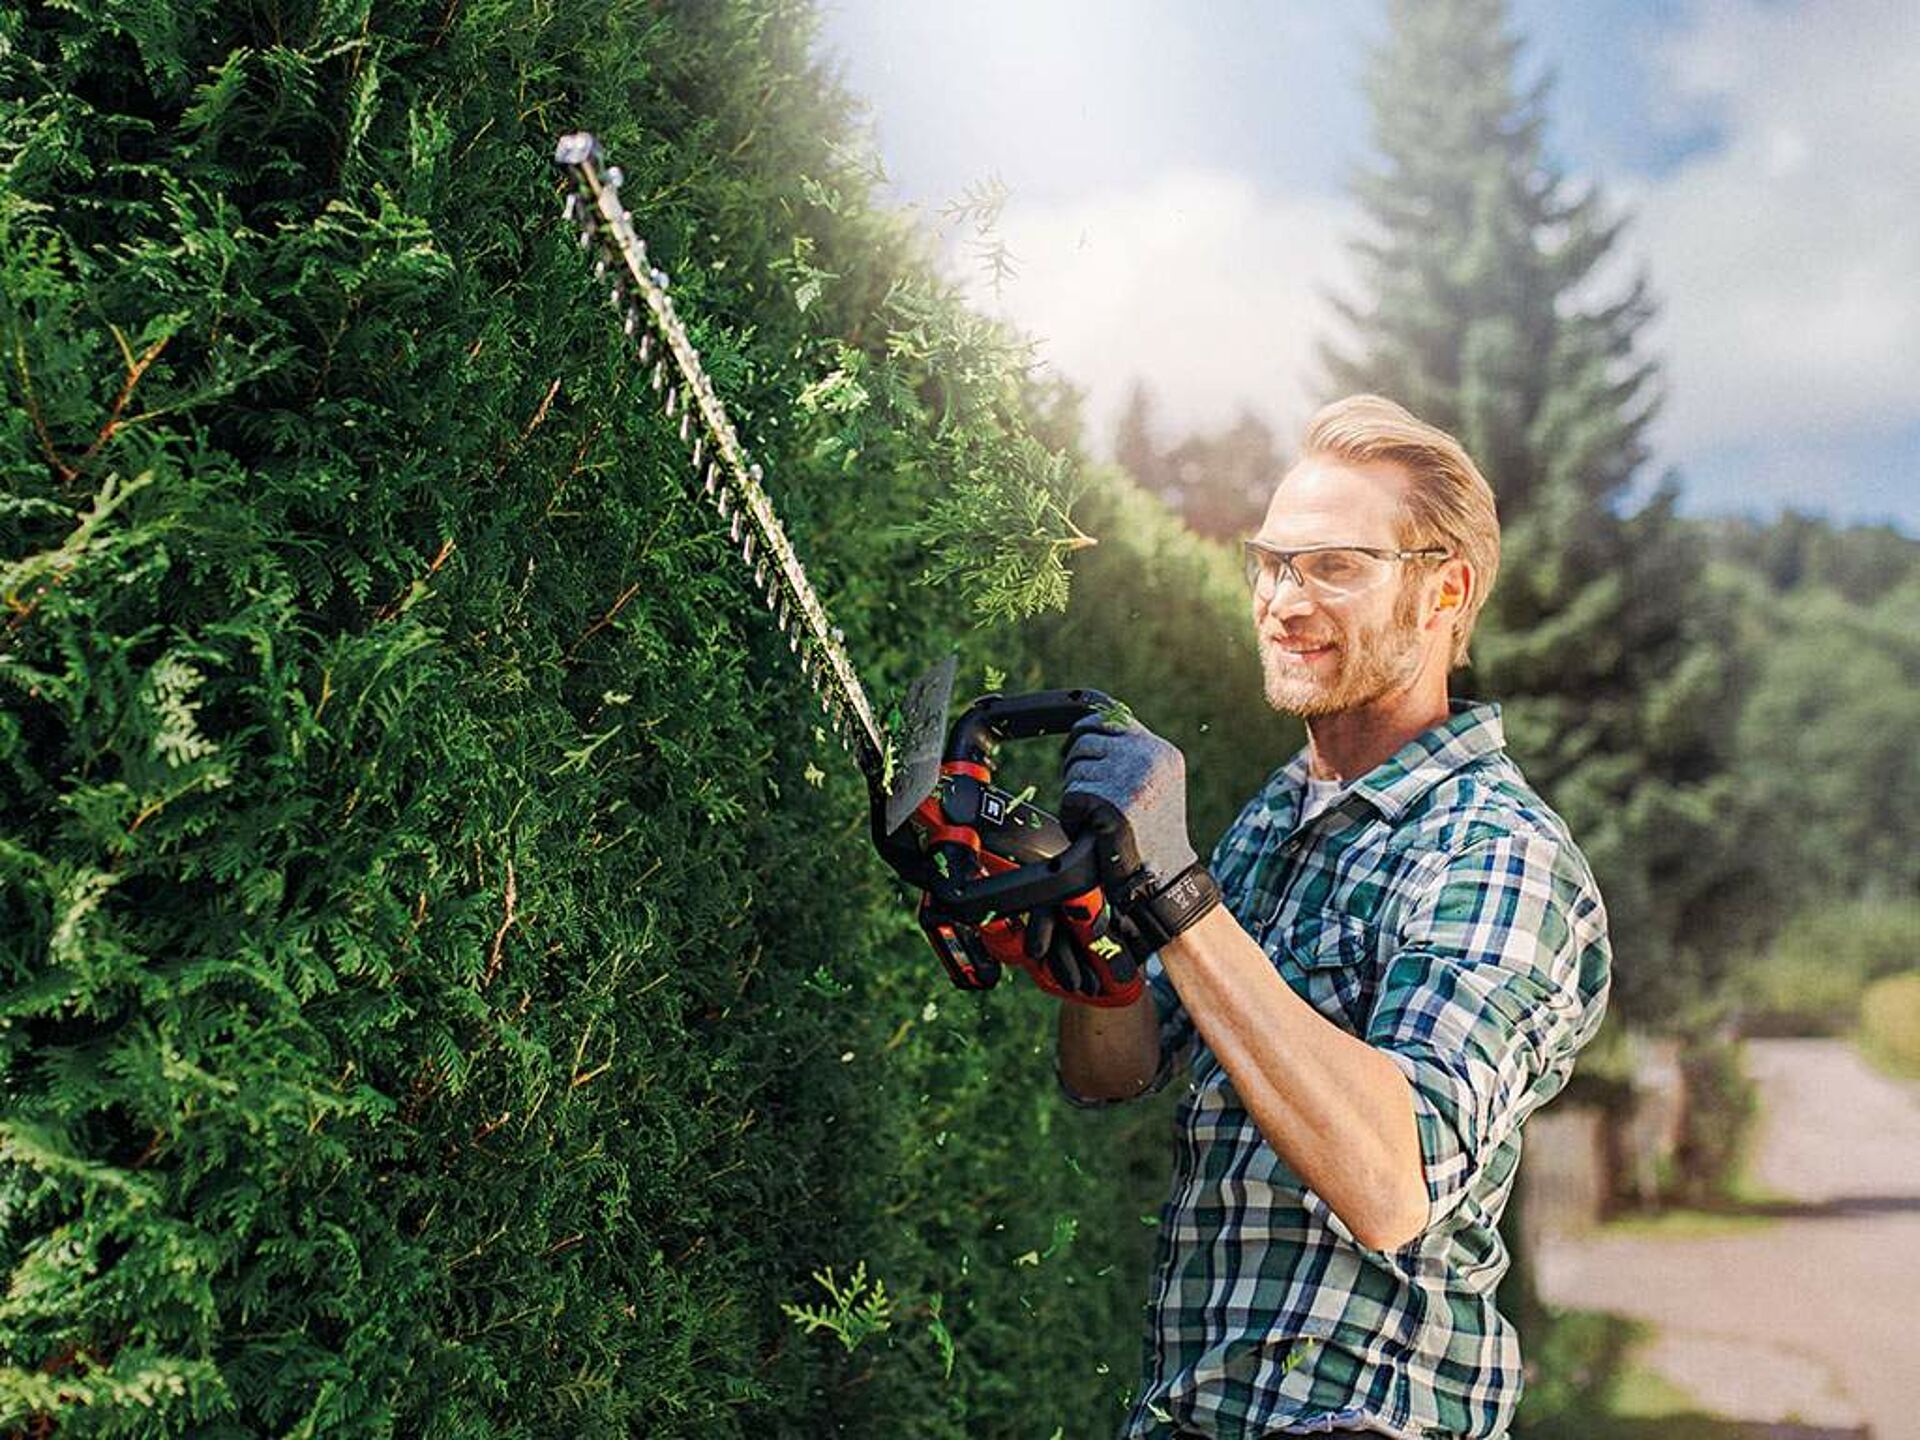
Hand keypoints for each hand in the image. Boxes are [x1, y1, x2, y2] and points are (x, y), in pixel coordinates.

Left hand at [1059, 710, 1197, 896]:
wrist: (1166, 878)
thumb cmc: (1154, 837)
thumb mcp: (1156, 786)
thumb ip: (1132, 756)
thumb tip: (1089, 730)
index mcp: (1161, 752)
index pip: (1113, 716)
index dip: (1086, 726)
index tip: (1073, 738)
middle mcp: (1148, 758)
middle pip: (1086, 739)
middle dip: (1075, 763)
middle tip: (1083, 790)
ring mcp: (1130, 778)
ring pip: (1075, 769)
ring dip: (1075, 795)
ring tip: (1096, 819)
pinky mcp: (1110, 802)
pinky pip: (1070, 797)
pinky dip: (1072, 818)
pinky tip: (1090, 833)